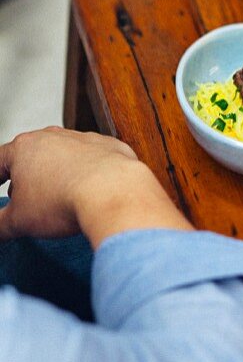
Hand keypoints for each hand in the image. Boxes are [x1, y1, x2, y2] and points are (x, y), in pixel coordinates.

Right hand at [0, 127, 190, 248]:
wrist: (113, 193)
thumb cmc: (64, 201)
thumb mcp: (19, 221)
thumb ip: (1, 225)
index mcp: (24, 148)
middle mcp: (53, 136)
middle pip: (32, 156)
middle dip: (26, 177)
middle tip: (25, 200)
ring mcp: (84, 139)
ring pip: (64, 156)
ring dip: (59, 173)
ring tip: (59, 197)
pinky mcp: (110, 147)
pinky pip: (94, 160)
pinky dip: (90, 173)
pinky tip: (90, 191)